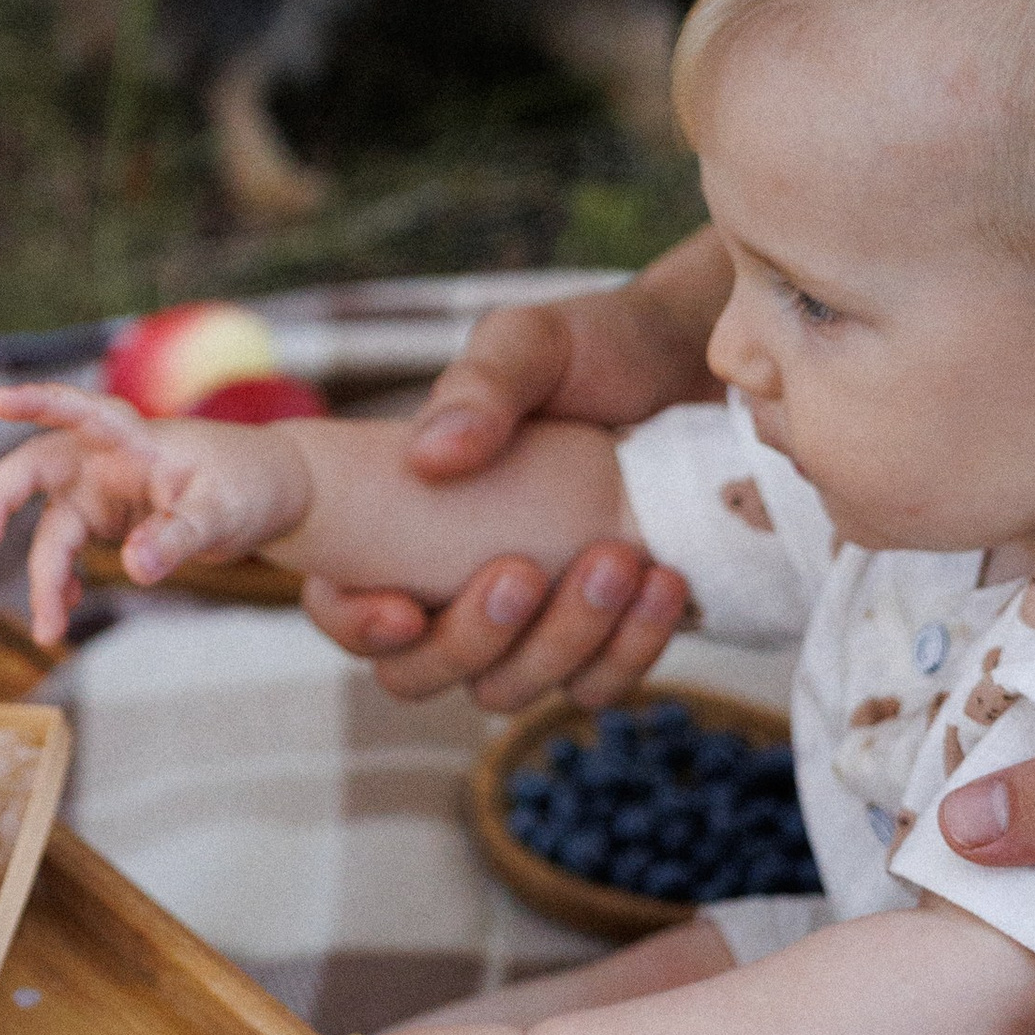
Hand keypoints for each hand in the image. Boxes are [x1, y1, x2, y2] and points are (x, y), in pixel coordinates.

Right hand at [0, 383, 313, 643]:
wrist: (264, 494)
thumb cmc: (244, 487)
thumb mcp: (221, 515)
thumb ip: (177, 538)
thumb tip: (133, 567)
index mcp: (135, 439)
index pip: (82, 411)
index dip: (38, 402)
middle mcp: (105, 459)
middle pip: (37, 468)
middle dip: (2, 499)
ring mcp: (98, 490)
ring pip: (52, 528)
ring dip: (44, 576)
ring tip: (49, 631)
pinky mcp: (101, 519)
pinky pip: (67, 549)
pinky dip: (62, 581)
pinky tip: (66, 612)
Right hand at [296, 240, 722, 709]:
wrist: (697, 373)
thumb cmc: (595, 349)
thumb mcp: (530, 344)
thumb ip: (478, 387)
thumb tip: (431, 457)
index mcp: (400, 515)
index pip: (337, 601)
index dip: (355, 623)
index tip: (404, 609)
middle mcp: (449, 584)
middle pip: (414, 673)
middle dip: (469, 640)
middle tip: (524, 573)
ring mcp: (525, 625)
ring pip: (506, 690)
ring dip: (559, 641)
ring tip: (618, 559)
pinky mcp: (598, 643)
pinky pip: (594, 688)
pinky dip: (628, 649)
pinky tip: (662, 582)